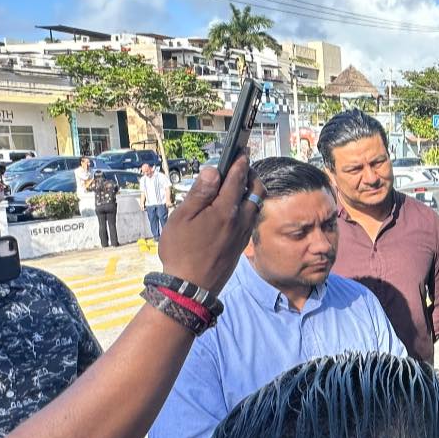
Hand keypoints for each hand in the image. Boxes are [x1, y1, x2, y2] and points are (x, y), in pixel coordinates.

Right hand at [158, 158, 263, 294]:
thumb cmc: (181, 251)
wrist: (192, 287)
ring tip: (240, 184)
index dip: (240, 161)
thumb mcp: (182, 218)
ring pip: (256, 203)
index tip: (242, 150)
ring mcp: (243, 232)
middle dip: (250, 174)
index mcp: (225, 209)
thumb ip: (200, 192)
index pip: (237, 178)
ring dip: (252, 190)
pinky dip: (250, 205)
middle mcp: (240, 219)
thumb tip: (213, 170)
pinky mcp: (242, 243)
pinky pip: (253, 217)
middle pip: (255, 189)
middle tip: (241, 165)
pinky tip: (238, 207)